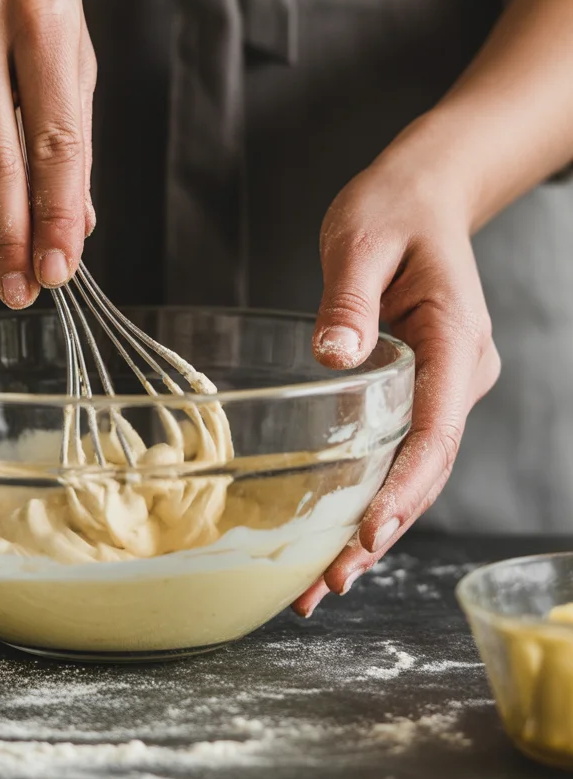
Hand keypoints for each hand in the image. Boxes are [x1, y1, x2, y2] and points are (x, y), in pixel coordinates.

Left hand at [293, 152, 499, 615]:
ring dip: (371, 526)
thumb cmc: (396, 208)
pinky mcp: (419, 389)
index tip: (369, 533)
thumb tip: (334, 356)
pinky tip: (333, 531)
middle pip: (425, 468)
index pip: (436, 431)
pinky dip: (368, 493)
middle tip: (327, 584)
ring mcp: (442, 386)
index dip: (405, 490)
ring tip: (319, 582)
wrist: (423, 193)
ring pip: (413, 470)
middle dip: (380, 530)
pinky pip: (398, 450)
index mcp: (456, 341)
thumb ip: (350, 300)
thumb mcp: (363, 241)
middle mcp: (459, 375)